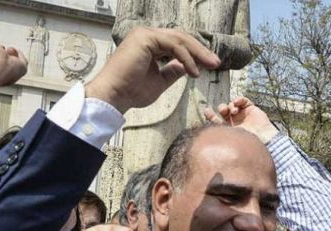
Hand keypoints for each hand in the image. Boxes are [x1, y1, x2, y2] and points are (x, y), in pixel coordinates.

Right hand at [85, 27, 219, 113]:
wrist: (115, 96)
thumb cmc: (131, 91)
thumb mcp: (160, 81)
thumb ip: (173, 72)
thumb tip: (187, 67)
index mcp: (149, 44)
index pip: (177, 43)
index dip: (195, 53)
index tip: (209, 65)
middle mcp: (146, 36)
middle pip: (181, 38)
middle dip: (200, 50)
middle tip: (216, 63)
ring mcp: (145, 34)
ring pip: (179, 39)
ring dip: (197, 53)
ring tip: (210, 65)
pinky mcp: (145, 38)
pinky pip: (173, 45)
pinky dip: (186, 58)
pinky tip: (194, 71)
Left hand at [205, 97, 278, 143]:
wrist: (263, 140)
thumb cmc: (247, 143)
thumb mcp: (229, 138)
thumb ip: (218, 133)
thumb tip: (203, 132)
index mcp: (228, 130)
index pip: (216, 121)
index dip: (210, 115)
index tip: (206, 110)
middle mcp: (235, 122)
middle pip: (223, 110)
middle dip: (222, 108)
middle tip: (223, 111)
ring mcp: (243, 115)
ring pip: (232, 104)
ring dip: (230, 105)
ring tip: (233, 111)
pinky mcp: (251, 109)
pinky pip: (243, 100)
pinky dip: (239, 99)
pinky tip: (237, 102)